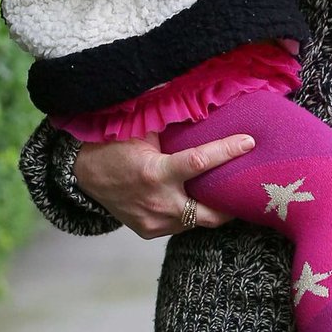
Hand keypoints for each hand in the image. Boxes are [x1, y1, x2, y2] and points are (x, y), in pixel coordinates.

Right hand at [72, 133, 253, 238]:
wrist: (82, 174)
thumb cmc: (113, 146)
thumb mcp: (140, 130)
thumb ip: (171, 124)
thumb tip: (200, 101)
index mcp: (155, 174)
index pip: (200, 162)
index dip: (227, 151)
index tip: (249, 143)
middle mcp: (158, 204)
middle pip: (210, 214)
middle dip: (231, 206)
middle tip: (246, 190)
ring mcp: (154, 222)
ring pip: (196, 221)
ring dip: (210, 208)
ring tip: (224, 193)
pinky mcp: (149, 231)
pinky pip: (180, 225)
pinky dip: (190, 213)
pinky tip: (197, 200)